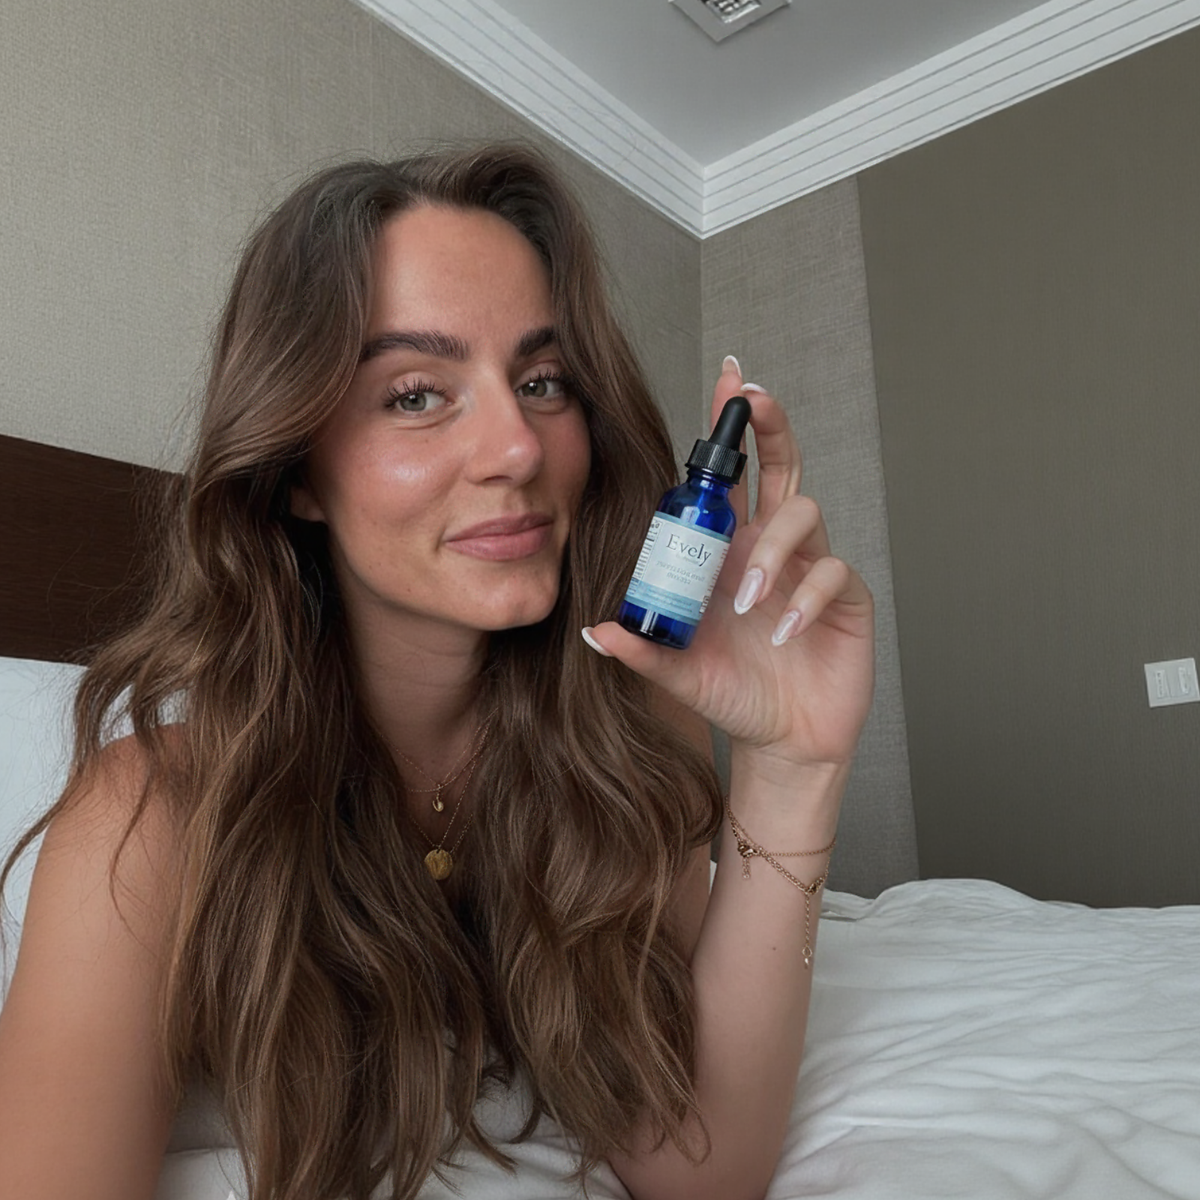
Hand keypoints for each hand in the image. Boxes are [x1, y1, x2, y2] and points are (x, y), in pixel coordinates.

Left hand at [585, 359, 874, 774]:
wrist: (782, 742)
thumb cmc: (732, 694)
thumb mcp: (677, 673)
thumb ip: (642, 651)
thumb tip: (594, 631)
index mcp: (728, 553)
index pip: (727, 481)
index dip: (728, 433)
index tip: (728, 381)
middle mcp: (770, 548)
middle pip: (779, 467)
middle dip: (770, 427)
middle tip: (757, 396)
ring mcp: (809, 568)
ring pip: (804, 512)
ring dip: (772, 548)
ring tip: (747, 599)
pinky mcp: (844, 597)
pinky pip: (832, 573)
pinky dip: (804, 597)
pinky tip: (781, 631)